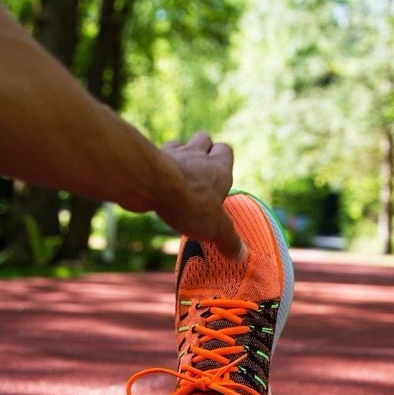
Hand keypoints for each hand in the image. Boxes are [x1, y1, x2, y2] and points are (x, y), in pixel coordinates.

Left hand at [155, 132, 242, 259]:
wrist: (152, 184)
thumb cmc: (190, 202)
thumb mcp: (216, 229)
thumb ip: (229, 240)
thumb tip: (241, 255)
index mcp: (219, 168)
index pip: (226, 150)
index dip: (224, 160)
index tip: (220, 178)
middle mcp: (198, 155)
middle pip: (204, 139)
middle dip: (203, 151)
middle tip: (200, 175)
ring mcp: (174, 154)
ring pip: (180, 144)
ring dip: (180, 156)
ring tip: (178, 177)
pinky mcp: (151, 159)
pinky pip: (156, 156)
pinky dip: (157, 166)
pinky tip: (156, 182)